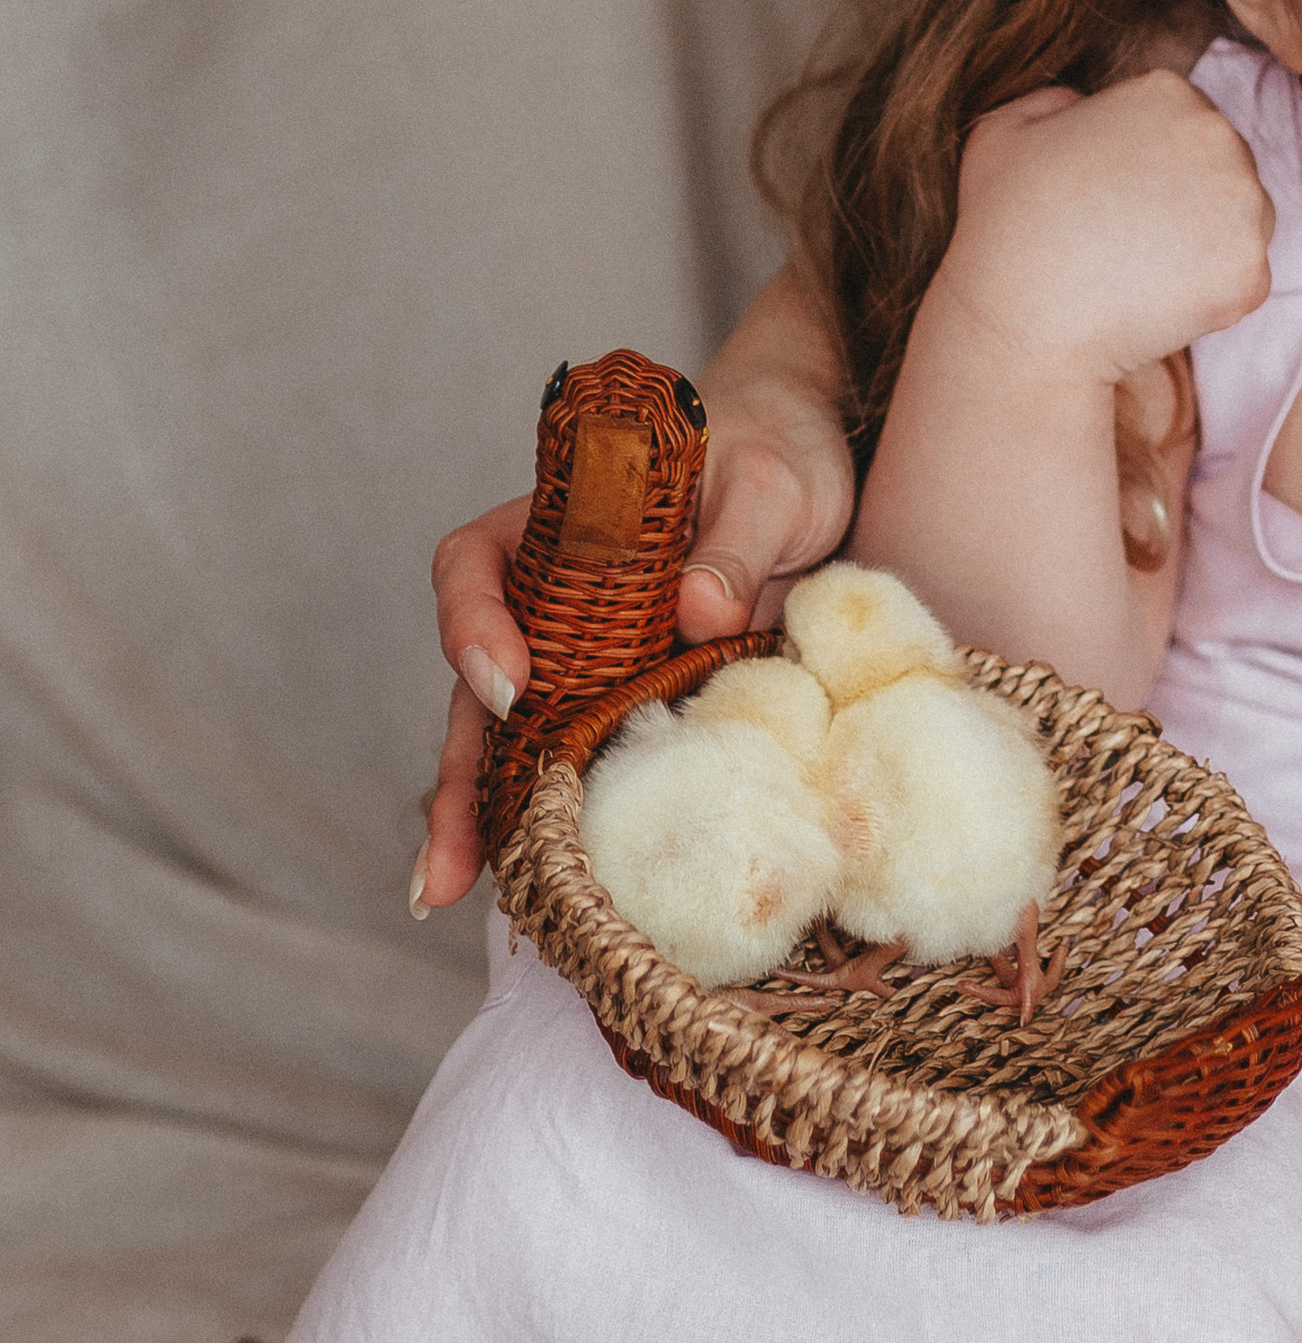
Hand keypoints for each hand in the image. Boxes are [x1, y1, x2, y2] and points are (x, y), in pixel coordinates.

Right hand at [415, 298, 857, 913]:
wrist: (814, 465)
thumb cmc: (776, 450)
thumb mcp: (770, 484)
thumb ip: (736, 540)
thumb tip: (694, 611)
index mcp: (562, 518)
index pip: (478, 562)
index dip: (475, 625)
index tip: (510, 683)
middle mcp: (558, 592)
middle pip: (482, 680)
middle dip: (460, 773)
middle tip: (447, 865)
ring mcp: (594, 648)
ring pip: (523, 734)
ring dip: (493, 813)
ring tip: (461, 892)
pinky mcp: (640, 692)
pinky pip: (591, 752)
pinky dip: (569, 811)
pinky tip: (552, 876)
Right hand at [930, 73, 1273, 385]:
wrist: (1023, 320)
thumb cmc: (1003, 226)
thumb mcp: (1004, 129)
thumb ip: (1055, 101)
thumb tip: (1083, 105)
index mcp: (1166, 93)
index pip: (1187, 124)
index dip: (1153, 166)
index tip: (1116, 199)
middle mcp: (1216, 135)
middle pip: (1226, 168)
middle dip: (1190, 202)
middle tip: (1130, 241)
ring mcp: (1242, 204)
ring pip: (1243, 224)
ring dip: (1205, 247)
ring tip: (1139, 272)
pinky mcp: (1250, 272)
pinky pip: (1242, 282)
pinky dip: (1209, 300)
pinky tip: (1156, 304)